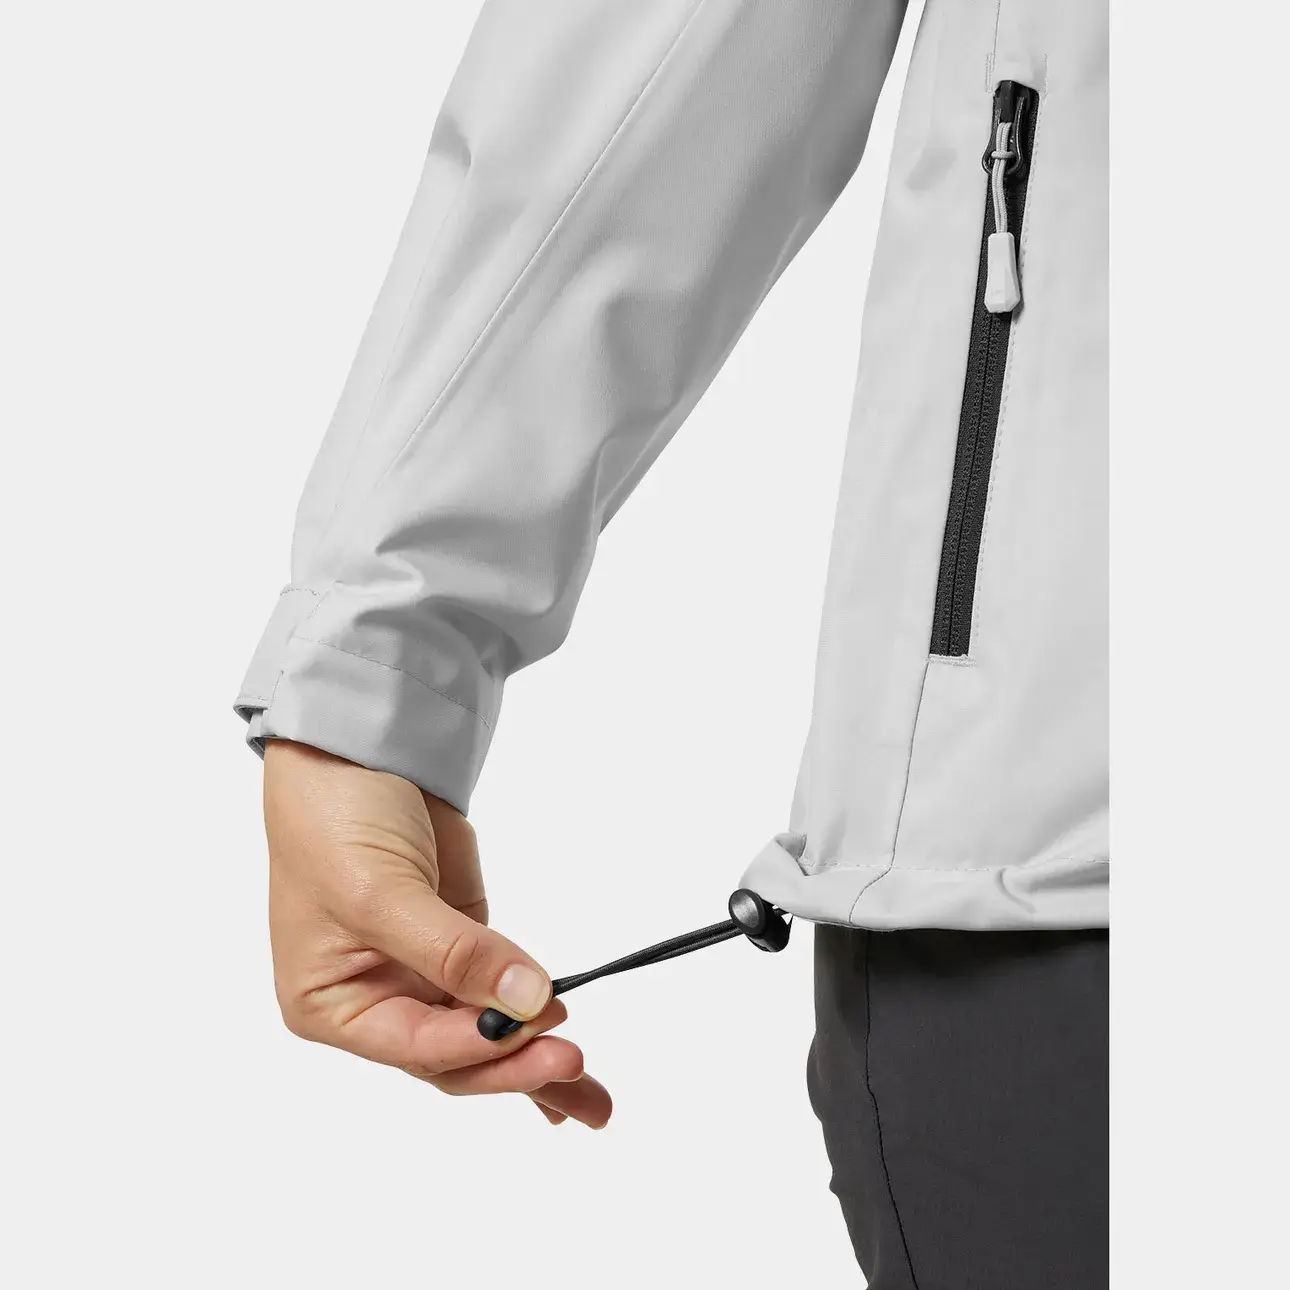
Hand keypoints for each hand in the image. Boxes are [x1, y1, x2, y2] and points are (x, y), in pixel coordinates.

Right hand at [262, 739, 610, 1127]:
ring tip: (594, 1095)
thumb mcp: (380, 892)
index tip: (535, 1032)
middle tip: (576, 1067)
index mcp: (329, 1004)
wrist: (357, 750)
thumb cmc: (332, 821)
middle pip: (453, 1055)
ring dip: (535, 1061)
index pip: (414, 1046)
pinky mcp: (460, 944)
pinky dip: (530, 1023)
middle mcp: (373, 1000)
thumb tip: (526, 998)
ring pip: (482, 1036)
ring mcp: (420, 974)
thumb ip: (454, 952)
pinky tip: (565, 1066)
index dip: (477, 1047)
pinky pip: (496, 997)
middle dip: (516, 1066)